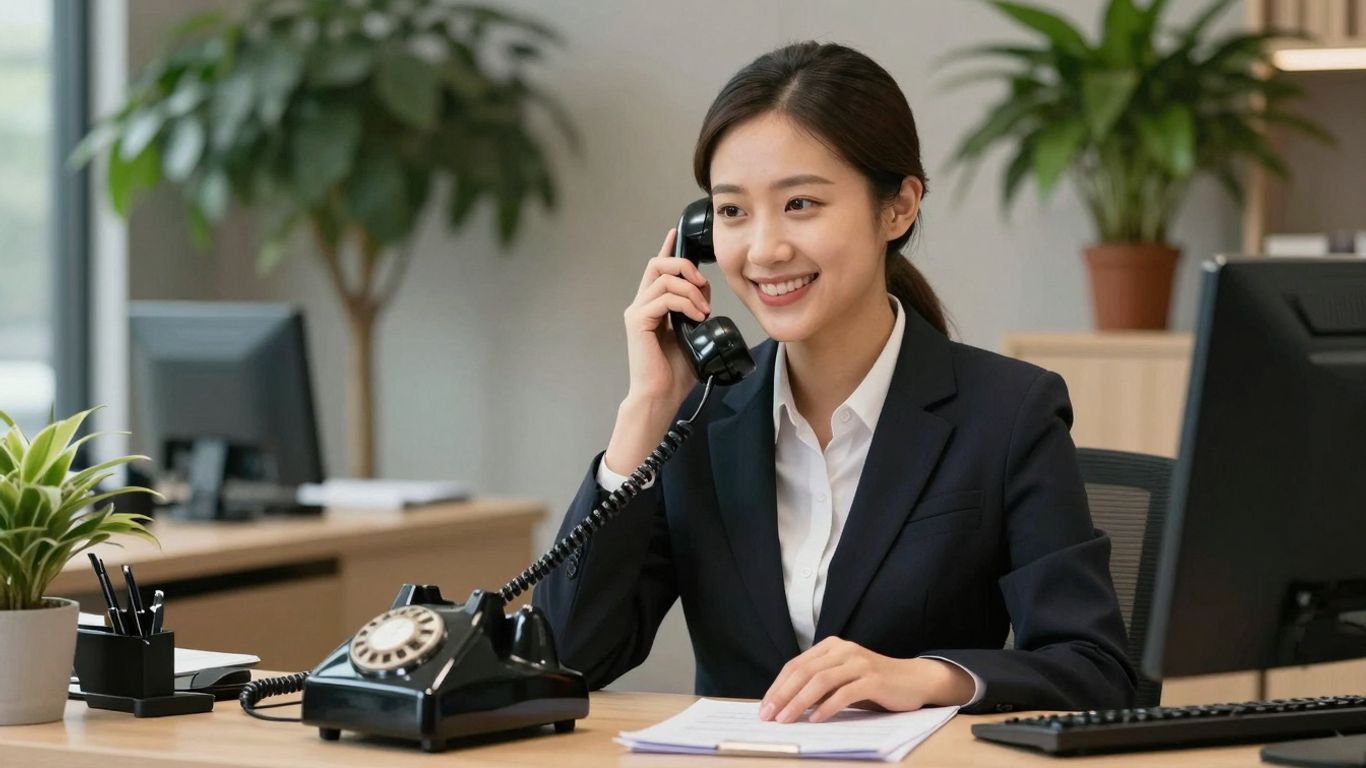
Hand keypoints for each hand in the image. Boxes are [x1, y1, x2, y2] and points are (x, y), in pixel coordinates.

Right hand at [622, 228, 711, 405]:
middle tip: (702, 284)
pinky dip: (685, 303)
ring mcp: (637, 312)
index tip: (675, 233)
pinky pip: (664, 297)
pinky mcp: (637, 321)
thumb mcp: (693, 333)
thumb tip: (704, 291)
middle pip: (657, 264)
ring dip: (691, 290)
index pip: (657, 270)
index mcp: (652, 307)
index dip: (667, 249)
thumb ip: (696, 310)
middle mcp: (641, 305)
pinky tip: (696, 316)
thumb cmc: (675, 373)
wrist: (661, 396)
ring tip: (703, 310)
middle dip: (684, 265)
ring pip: (664, 278)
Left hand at [758, 638, 974, 723]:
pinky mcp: (874, 678)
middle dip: (782, 695)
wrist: (914, 680)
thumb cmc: (872, 684)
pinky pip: (845, 692)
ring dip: (799, 702)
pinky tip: (816, 719)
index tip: (764, 707)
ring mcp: (858, 662)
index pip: (796, 665)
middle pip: (804, 672)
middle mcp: (843, 649)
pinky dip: (827, 707)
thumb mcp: (841, 681)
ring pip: (821, 681)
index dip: (777, 686)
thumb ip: (818, 687)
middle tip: (768, 716)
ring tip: (786, 719)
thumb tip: (785, 705)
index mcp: (831, 646)